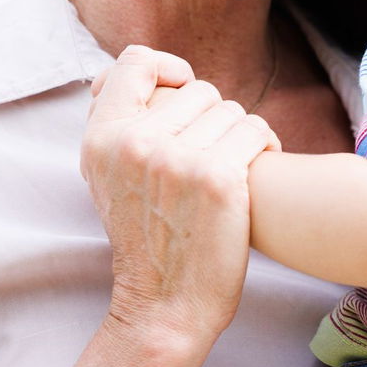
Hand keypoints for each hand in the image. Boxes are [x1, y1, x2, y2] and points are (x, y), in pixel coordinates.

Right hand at [80, 45, 280, 353]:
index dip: (166, 67)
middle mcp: (134, 144)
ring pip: (230, 109)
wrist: (165, 304)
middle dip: (212, 116)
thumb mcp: (109, 176)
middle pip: (197, 89)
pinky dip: (264, 145)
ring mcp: (176, 159)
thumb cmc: (146, 237)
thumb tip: (144, 72)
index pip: (135, 62)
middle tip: (211, 151)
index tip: (181, 88)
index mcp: (101, 139)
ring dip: (239, 134)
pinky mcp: (217, 177)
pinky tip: (257, 168)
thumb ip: (120, 124)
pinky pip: (255, 130)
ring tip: (232, 163)